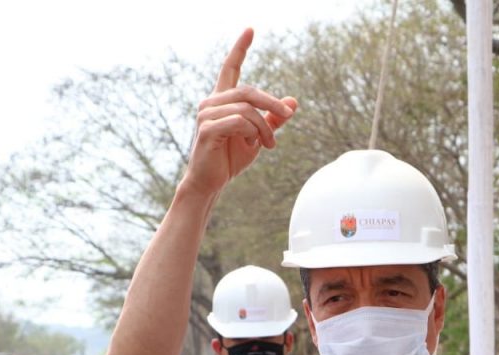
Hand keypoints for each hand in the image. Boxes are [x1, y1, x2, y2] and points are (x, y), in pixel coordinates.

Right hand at [182, 28, 296, 195]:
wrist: (211, 182)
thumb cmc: (230, 158)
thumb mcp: (258, 137)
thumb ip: (272, 119)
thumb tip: (292, 102)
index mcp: (222, 100)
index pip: (230, 68)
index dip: (240, 48)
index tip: (251, 29)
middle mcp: (211, 102)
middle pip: (249, 91)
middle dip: (272, 104)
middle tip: (288, 117)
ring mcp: (206, 115)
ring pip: (247, 109)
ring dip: (264, 128)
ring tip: (269, 145)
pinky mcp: (207, 130)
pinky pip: (239, 122)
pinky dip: (253, 134)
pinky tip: (253, 146)